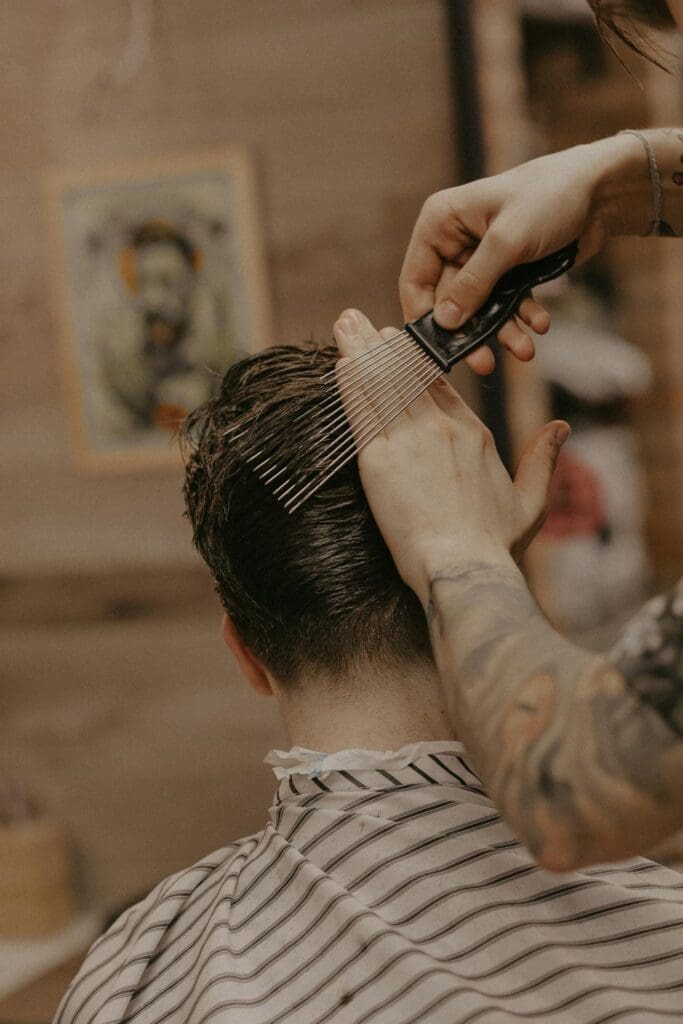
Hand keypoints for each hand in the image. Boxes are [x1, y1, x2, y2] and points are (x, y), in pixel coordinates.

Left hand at [333, 309, 570, 606]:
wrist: (465, 568)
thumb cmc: (495, 546)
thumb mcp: (530, 501)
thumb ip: (543, 460)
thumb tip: (562, 427)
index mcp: (473, 434)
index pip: (438, 387)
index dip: (414, 362)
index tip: (397, 342)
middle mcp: (441, 428)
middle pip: (406, 373)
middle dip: (380, 344)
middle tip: (357, 320)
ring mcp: (410, 440)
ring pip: (383, 383)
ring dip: (359, 351)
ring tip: (343, 325)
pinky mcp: (381, 460)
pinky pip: (364, 411)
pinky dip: (351, 385)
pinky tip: (339, 363)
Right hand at [399, 137, 639, 374]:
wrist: (602, 190)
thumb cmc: (550, 198)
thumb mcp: (507, 241)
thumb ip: (474, 284)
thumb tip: (444, 322)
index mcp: (441, 223)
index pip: (415, 280)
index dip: (424, 317)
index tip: (439, 349)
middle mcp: (456, 242)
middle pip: (449, 303)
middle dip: (472, 333)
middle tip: (484, 364)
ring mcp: (482, 258)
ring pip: (481, 309)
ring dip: (502, 331)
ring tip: (525, 350)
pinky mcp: (508, 270)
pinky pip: (506, 303)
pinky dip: (522, 316)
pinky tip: (541, 324)